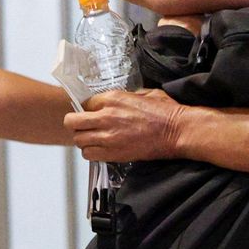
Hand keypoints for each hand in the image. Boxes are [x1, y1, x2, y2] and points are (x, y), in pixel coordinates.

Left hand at [66, 89, 184, 162]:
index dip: (87, 110)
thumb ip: (125, 97)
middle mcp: (106, 116)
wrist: (177, 131)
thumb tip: (117, 102)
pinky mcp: (113, 153)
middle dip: (76, 124)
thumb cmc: (166, 112)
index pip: (84, 103)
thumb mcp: (144, 93)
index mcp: (113, 98)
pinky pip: (89, 154)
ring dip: (83, 140)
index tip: (92, 114)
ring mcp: (108, 136)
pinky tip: (100, 150)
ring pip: (78, 140)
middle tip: (84, 127)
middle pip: (72, 121)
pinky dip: (91, 153)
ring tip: (93, 140)